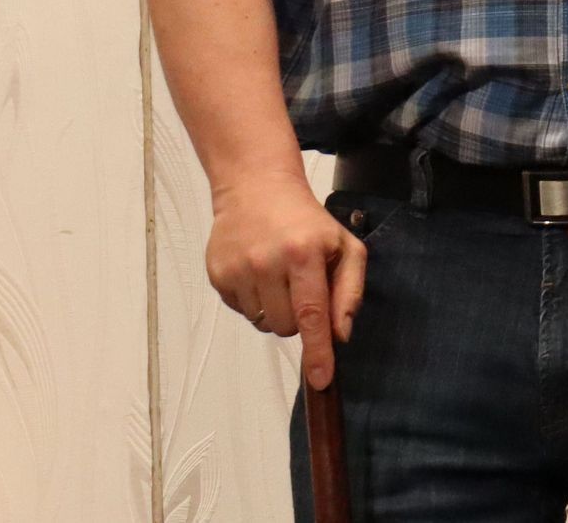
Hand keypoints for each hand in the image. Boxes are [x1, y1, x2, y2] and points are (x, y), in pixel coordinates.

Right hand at [205, 169, 366, 389]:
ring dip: (275, 311)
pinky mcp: (217, 275)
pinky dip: (255, 302)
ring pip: (263, 324)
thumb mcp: (344, 246)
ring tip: (278, 276)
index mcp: (305, 253)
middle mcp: (268, 262)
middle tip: (301, 286)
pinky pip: (242, 312)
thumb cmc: (308, 222)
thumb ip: (350, 290)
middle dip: (299, 319)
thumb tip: (341, 335)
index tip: (321, 379)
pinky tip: (259, 274)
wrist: (257, 189)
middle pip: (287, 326)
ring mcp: (239, 269)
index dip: (317, 351)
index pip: (312, 313)